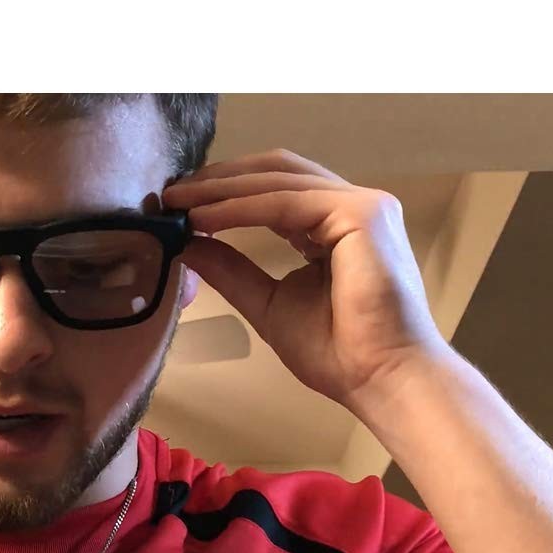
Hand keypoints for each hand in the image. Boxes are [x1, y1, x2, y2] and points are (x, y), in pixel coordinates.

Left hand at [163, 151, 447, 409]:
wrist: (381, 380)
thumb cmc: (338, 354)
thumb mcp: (269, 305)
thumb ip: (234, 271)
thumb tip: (189, 245)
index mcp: (335, 226)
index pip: (276, 190)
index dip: (227, 192)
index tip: (179, 206)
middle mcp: (353, 206)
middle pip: (277, 173)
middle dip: (220, 179)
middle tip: (170, 194)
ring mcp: (363, 205)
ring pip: (279, 181)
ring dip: (222, 189)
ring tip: (178, 203)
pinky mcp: (363, 213)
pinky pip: (286, 202)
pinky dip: (239, 208)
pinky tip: (203, 220)